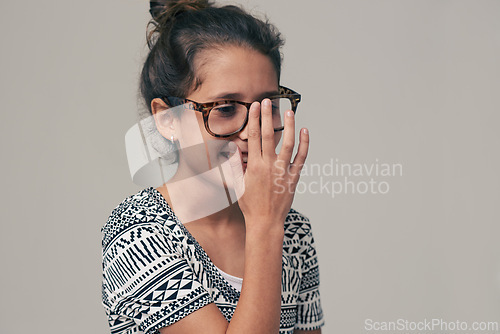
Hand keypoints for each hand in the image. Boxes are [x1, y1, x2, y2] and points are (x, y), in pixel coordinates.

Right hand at [229, 98, 308, 228]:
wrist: (265, 221)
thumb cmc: (250, 205)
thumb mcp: (238, 185)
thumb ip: (235, 166)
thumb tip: (232, 150)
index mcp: (254, 166)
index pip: (252, 137)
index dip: (253, 120)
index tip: (254, 107)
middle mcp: (269, 165)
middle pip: (267, 135)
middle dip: (266, 116)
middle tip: (267, 102)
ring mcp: (283, 171)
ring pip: (287, 143)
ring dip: (289, 126)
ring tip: (290, 112)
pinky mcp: (294, 177)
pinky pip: (301, 158)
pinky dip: (304, 144)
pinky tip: (305, 132)